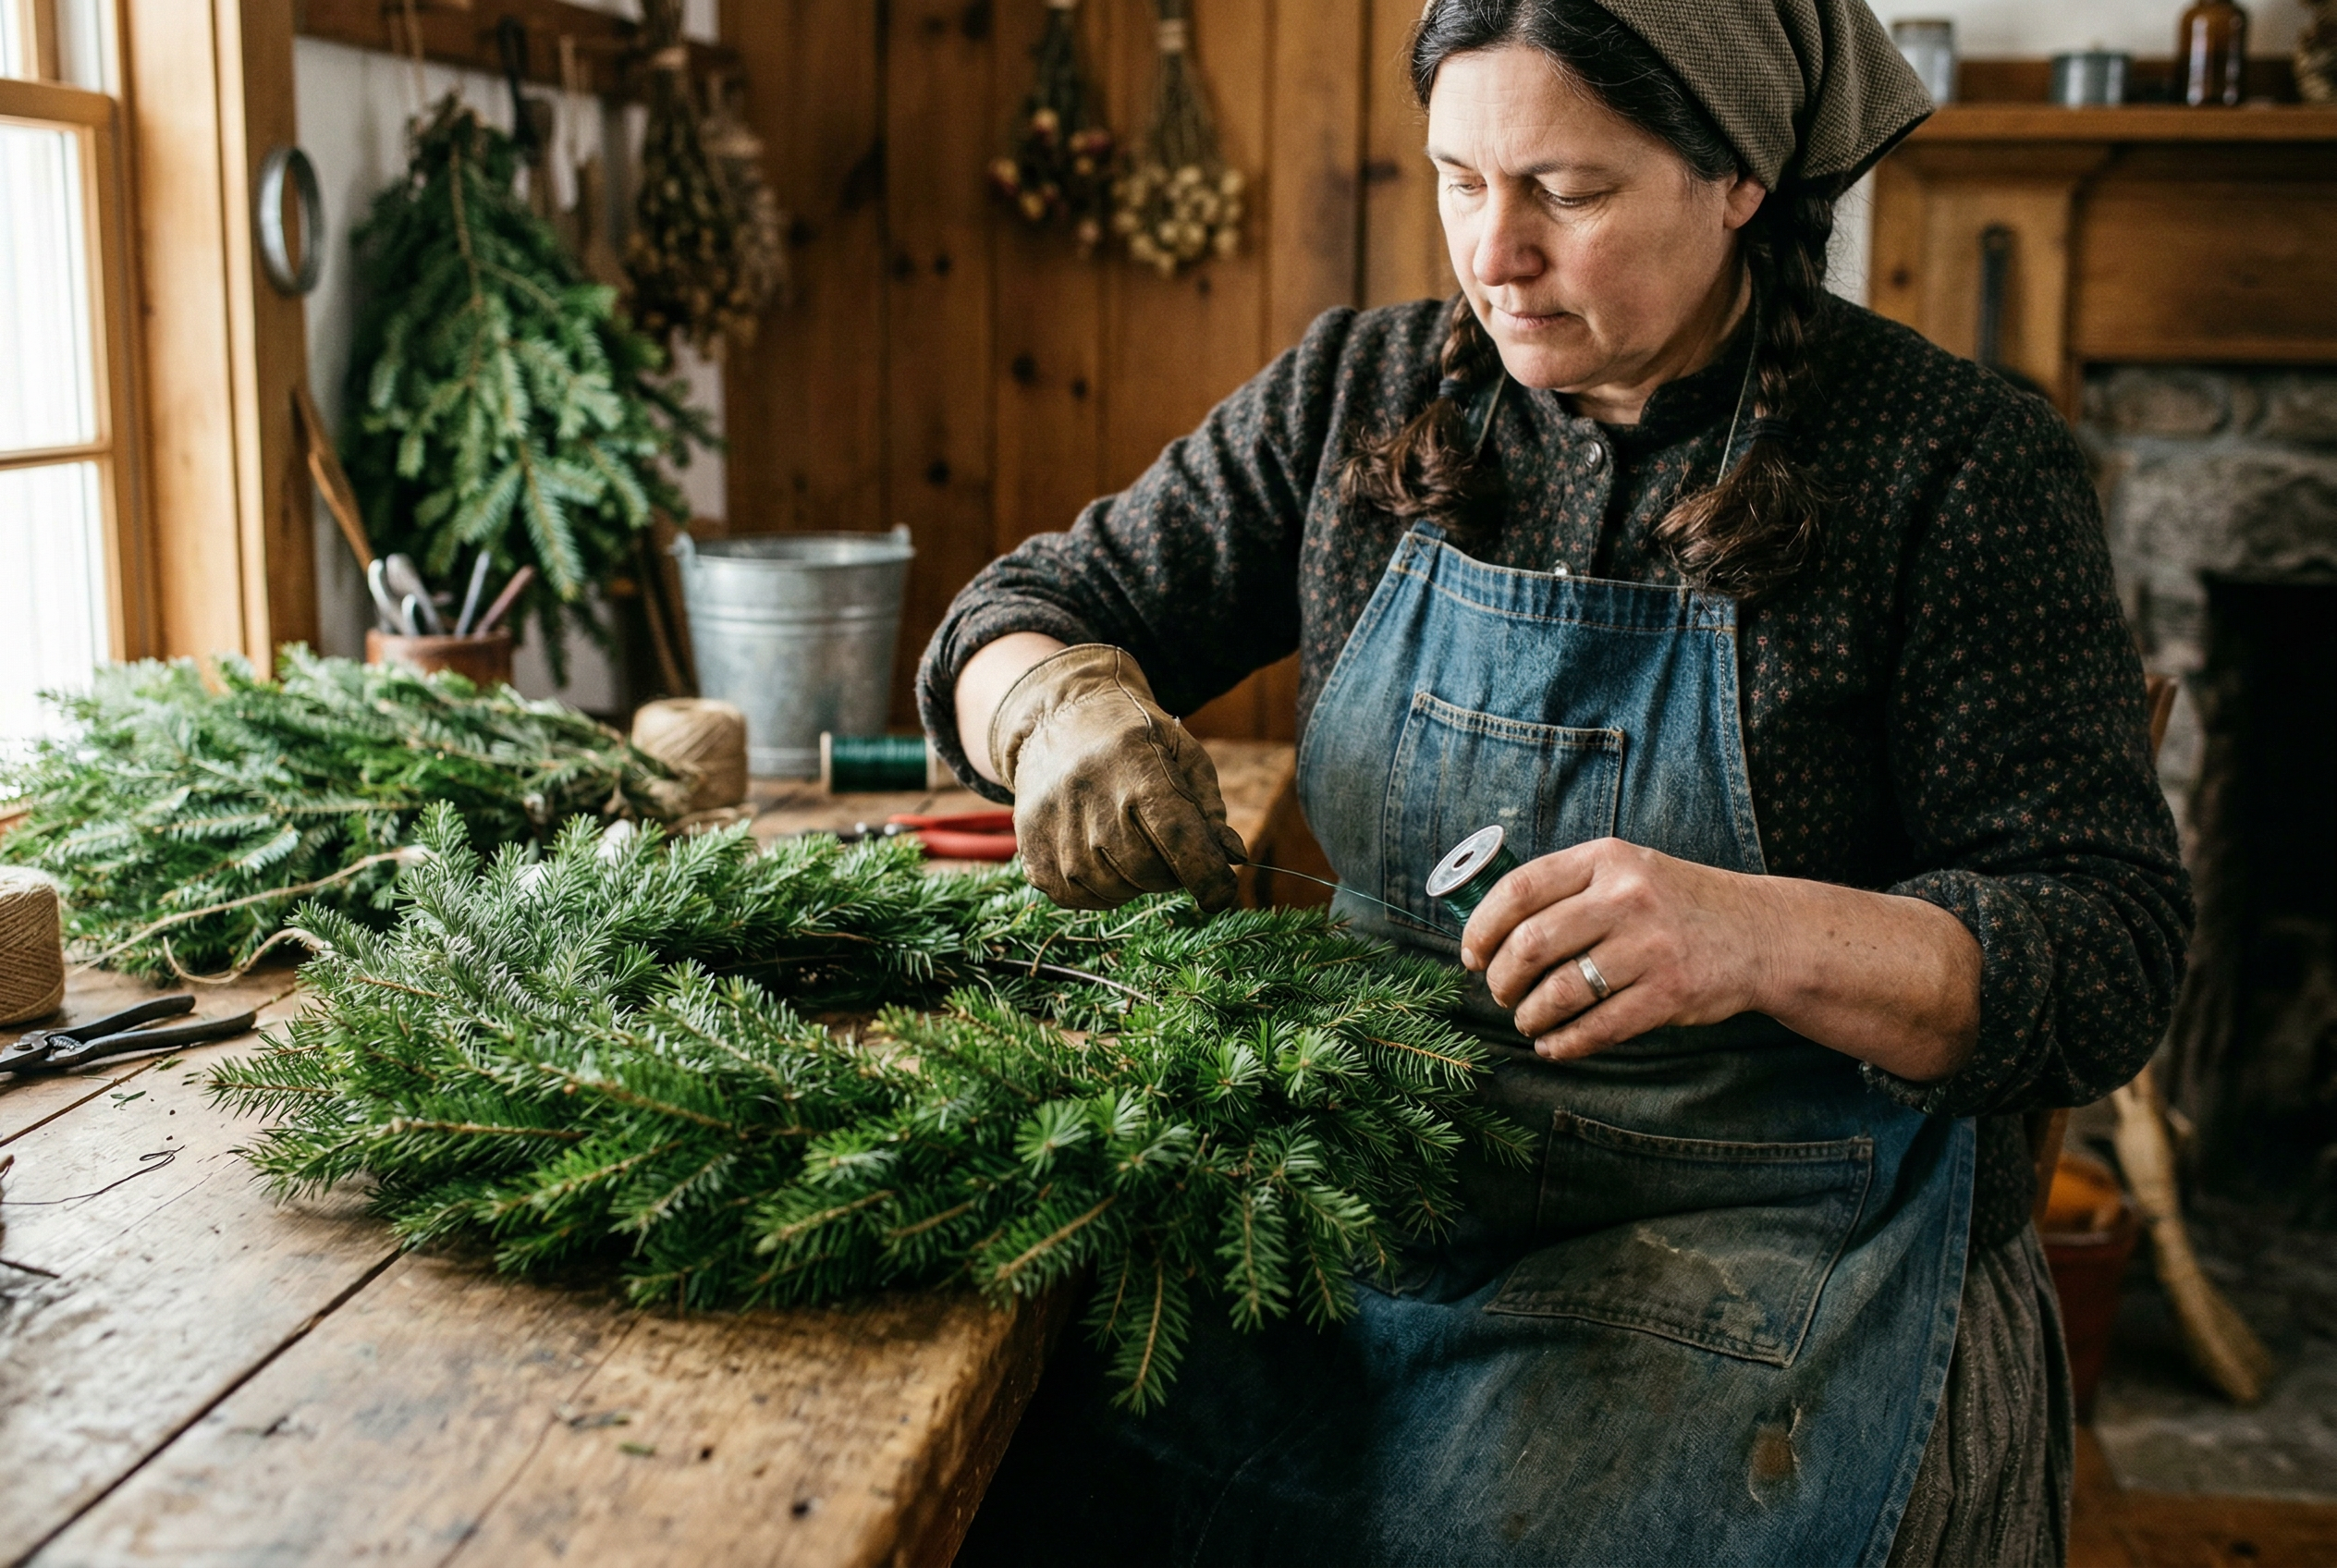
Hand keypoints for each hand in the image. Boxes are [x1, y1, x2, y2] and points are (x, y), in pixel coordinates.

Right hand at [990, 644, 1248, 909]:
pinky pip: (1080, 898)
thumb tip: (1233, 859)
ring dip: (1135, 879)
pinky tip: (1101, 855)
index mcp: (1138, 770)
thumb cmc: (1133, 738)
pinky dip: (1101, 888)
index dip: (1208, 877)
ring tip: (1128, 840)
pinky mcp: (1032, 853)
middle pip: (1151, 874)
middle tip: (1164, 843)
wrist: (1057, 720)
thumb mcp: (1182, 753)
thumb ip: (1210, 809)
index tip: (1221, 892)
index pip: (1181, 841)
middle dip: (1171, 871)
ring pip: (1116, 891)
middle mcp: (1092, 801)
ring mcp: (1056, 830)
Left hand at [1458, 838, 1778, 1059]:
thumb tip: (1488, 929)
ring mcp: (1650, 947)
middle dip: (1502, 978)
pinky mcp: (1669, 993)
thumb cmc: (1673, 904)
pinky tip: (1552, 1046)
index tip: (1471, 954)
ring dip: (1530, 1015)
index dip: (1482, 926)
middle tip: (1500, 993)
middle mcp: (1627, 897)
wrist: (1760, 932)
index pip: (1520, 888)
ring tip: (1527, 1020)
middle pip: (1531, 943)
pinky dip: (1563, 1044)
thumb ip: (1567, 888)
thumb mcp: (1625, 871)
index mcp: (1606, 858)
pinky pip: (1596, 1028)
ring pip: (1559, 992)